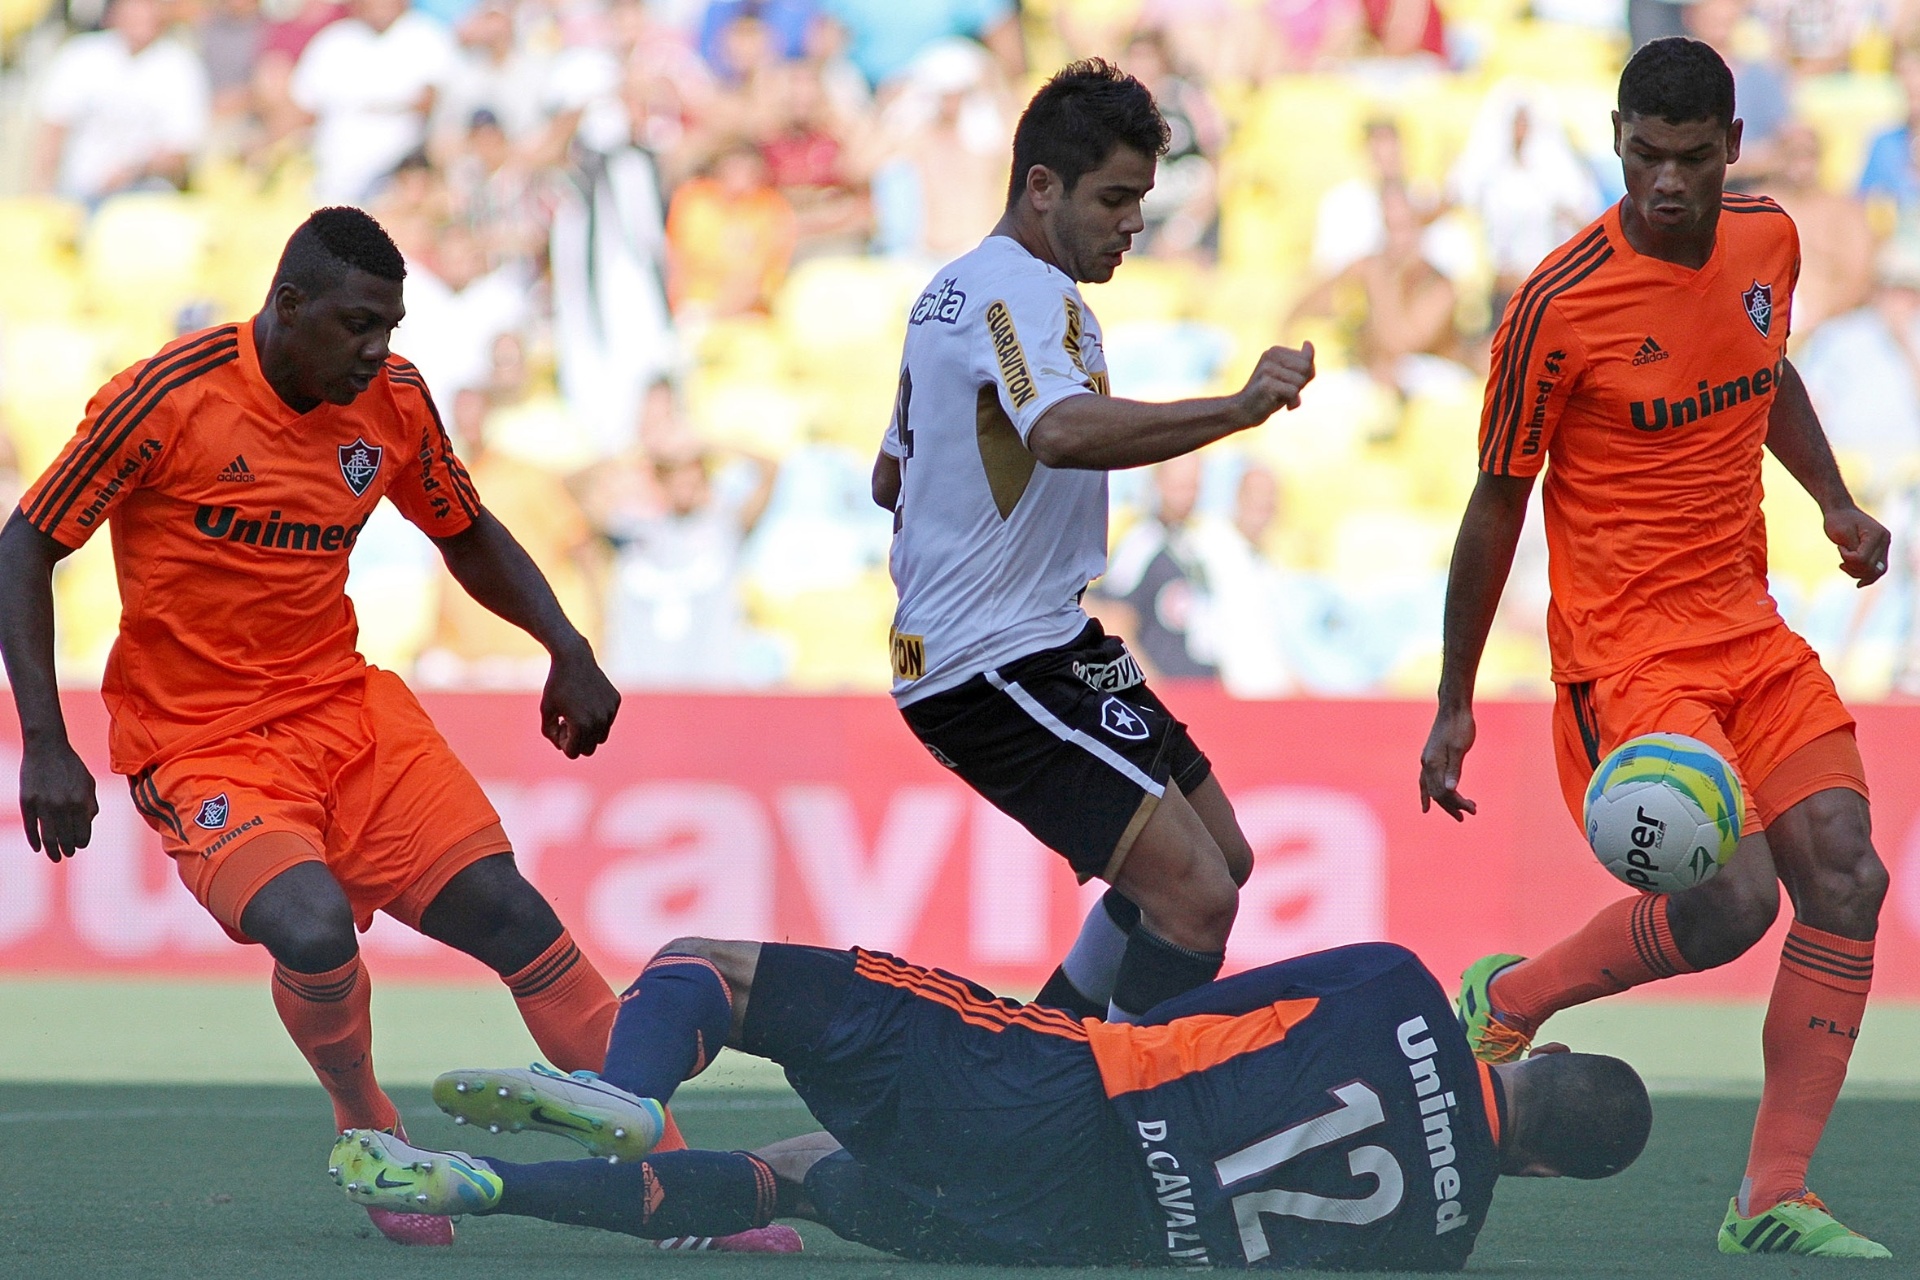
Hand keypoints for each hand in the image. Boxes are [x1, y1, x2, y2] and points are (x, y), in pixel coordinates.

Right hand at [19, 737, 97, 861]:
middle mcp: (62, 805)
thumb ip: (90, 804)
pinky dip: (34, 840)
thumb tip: (88, 824)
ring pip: (48, 837)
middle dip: (68, 849)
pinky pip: (30, 827)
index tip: (79, 846)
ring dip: (52, 850)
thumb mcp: (88, 783)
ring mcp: (43, 804)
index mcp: (81, 802)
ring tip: (55, 857)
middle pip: (65, 838)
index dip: (81, 842)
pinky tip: (37, 848)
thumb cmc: (71, 766)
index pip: (82, 832)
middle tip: (68, 854)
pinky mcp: (27, 802)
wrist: (47, 748)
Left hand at [540, 645, 620, 757]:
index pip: (572, 753)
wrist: (574, 658)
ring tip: (577, 714)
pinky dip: (597, 717)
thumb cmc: (555, 686)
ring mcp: (609, 711)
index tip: (558, 724)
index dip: (562, 742)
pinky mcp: (615, 701)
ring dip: (588, 732)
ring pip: (600, 738)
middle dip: (576, 740)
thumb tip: (567, 748)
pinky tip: (586, 701)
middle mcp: (599, 721)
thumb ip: (551, 735)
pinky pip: (607, 721)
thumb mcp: (546, 712)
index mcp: (581, 725)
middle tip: (566, 722)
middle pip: (588, 749)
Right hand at [1236, 341, 1315, 424]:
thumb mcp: (1289, 377)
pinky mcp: (1266, 383)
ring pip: (1300, 381)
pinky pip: (1293, 392)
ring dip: (1294, 395)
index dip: (1303, 377)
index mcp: (1275, 351)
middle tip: (1282, 392)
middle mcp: (1270, 355)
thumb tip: (1308, 343)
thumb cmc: (1269, 396)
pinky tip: (1275, 404)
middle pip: (1306, 368)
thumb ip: (1304, 362)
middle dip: (1300, 384)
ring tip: (1277, 398)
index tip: (1285, 384)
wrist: (1242, 412)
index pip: (1307, 360)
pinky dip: (1290, 402)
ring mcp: (1267, 368)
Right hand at [1419, 703, 1477, 820]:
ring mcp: (1427, 760)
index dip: (1457, 803)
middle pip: (1436, 793)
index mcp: (1433, 763)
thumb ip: (1454, 769)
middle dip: (1452, 806)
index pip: (1443, 792)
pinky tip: (1430, 801)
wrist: (1453, 707)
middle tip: (1469, 815)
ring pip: (1431, 788)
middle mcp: (1426, 764)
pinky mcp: (1430, 756)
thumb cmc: (1460, 726)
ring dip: (1444, 801)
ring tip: (1458, 812)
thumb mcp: (1459, 748)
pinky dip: (1428, 792)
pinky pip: (1426, 780)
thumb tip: (1450, 790)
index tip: (1473, 809)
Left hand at [1825, 504, 1890, 587]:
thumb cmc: (1839, 521)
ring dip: (1858, 573)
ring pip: (1876, 571)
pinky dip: (1866, 574)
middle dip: (1854, 569)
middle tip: (1841, 563)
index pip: (1863, 559)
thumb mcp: (1843, 536)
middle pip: (1872, 568)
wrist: (1841, 511)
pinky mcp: (1879, 550)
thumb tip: (1866, 568)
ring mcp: (1884, 546)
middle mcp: (1885, 540)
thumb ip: (1855, 553)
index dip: (1848, 558)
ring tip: (1844, 566)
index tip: (1839, 548)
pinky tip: (1858, 581)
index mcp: (1877, 535)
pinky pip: (1877, 569)